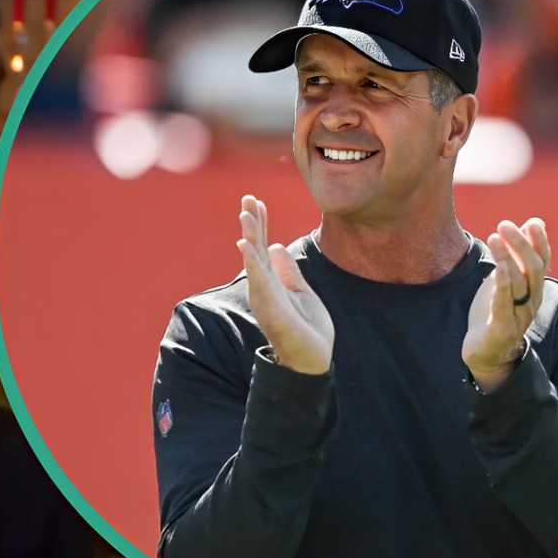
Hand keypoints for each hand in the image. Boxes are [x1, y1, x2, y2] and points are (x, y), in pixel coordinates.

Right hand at [236, 195, 333, 374]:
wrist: (312, 359)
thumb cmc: (307, 330)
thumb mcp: (302, 291)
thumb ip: (289, 270)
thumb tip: (279, 246)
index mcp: (273, 281)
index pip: (264, 245)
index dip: (261, 223)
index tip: (256, 201)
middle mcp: (265, 286)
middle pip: (256, 248)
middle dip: (252, 222)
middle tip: (246, 197)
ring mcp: (265, 296)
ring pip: (254, 260)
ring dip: (249, 236)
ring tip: (245, 214)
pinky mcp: (270, 307)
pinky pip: (259, 279)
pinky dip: (252, 260)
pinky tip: (245, 244)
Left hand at [462, 219, 551, 390]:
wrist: (485, 352)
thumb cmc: (494, 312)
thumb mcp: (504, 283)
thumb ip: (514, 259)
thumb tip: (524, 226)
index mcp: (533, 289)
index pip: (543, 262)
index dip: (540, 242)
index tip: (533, 222)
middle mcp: (531, 301)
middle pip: (534, 269)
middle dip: (522, 244)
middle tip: (505, 224)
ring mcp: (518, 315)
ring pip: (520, 283)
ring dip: (507, 257)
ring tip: (495, 237)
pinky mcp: (502, 327)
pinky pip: (504, 303)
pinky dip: (504, 284)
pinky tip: (499, 267)